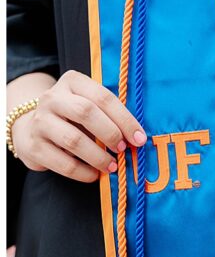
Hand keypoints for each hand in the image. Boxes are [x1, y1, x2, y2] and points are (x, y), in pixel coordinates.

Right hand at [11, 70, 145, 181]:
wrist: (32, 128)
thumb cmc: (74, 117)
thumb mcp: (91, 106)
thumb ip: (111, 115)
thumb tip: (138, 138)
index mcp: (72, 82)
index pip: (103, 97)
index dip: (125, 119)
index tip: (139, 138)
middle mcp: (52, 98)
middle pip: (85, 112)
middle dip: (110, 133)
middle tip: (123, 149)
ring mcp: (39, 122)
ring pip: (73, 139)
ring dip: (99, 156)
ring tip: (112, 165)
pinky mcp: (32, 147)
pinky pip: (63, 163)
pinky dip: (83, 172)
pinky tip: (94, 174)